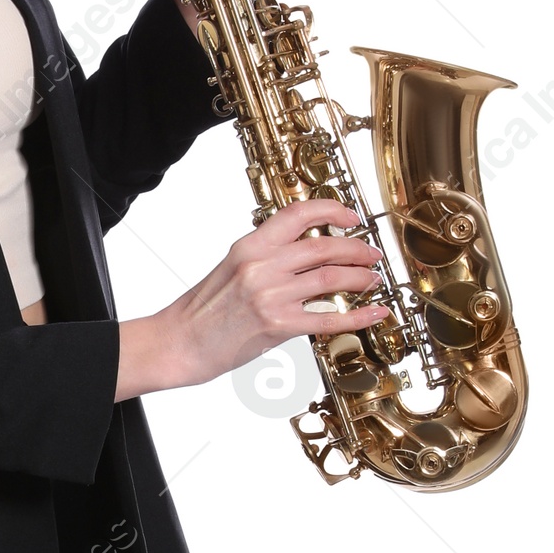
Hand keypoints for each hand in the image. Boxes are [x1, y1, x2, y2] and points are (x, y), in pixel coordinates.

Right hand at [114, 199, 390, 400]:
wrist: (179, 343)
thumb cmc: (201, 311)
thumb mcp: (231, 267)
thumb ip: (265, 255)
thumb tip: (302, 251)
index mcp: (250, 246)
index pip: (298, 214)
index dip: (332, 209)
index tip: (350, 216)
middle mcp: (262, 266)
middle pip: (325, 246)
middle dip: (357, 248)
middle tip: (371, 254)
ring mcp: (271, 295)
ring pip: (331, 278)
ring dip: (360, 277)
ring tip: (372, 279)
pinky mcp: (277, 326)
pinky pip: (328, 318)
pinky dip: (358, 316)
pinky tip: (374, 312)